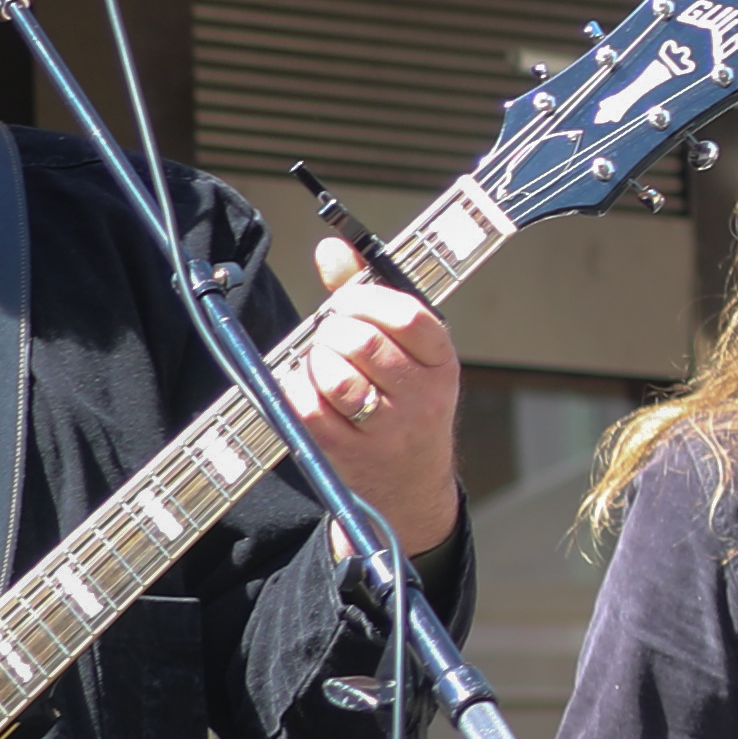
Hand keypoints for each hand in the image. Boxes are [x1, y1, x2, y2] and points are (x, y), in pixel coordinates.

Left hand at [286, 233, 469, 552]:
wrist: (409, 489)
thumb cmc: (403, 405)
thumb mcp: (406, 352)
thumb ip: (367, 295)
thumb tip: (331, 249)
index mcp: (441, 364)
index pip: (407, 317)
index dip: (366, 300)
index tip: (348, 302)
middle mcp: (421, 398)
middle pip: (361, 342)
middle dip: (332, 330)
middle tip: (331, 337)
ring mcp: (385, 430)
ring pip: (332, 374)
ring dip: (314, 361)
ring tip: (322, 365)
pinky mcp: (346, 453)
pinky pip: (306, 406)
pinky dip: (296, 390)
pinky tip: (307, 390)